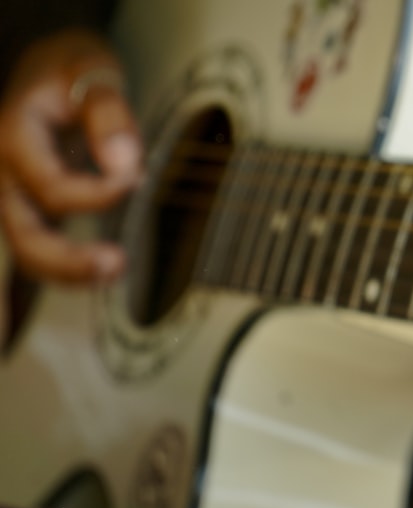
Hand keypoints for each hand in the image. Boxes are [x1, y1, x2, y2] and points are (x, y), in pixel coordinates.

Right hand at [0, 29, 142, 283]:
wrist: (44, 65)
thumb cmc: (67, 69)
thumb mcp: (90, 71)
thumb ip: (108, 114)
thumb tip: (125, 163)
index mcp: (12, 138)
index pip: (51, 187)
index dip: (97, 193)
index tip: (134, 179)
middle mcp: (4, 174)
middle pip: (24, 233)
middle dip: (67, 259)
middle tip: (115, 262)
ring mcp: (13, 194)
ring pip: (28, 249)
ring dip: (69, 271)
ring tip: (114, 270)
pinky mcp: (30, 207)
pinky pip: (40, 245)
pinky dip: (67, 265)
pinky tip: (100, 271)